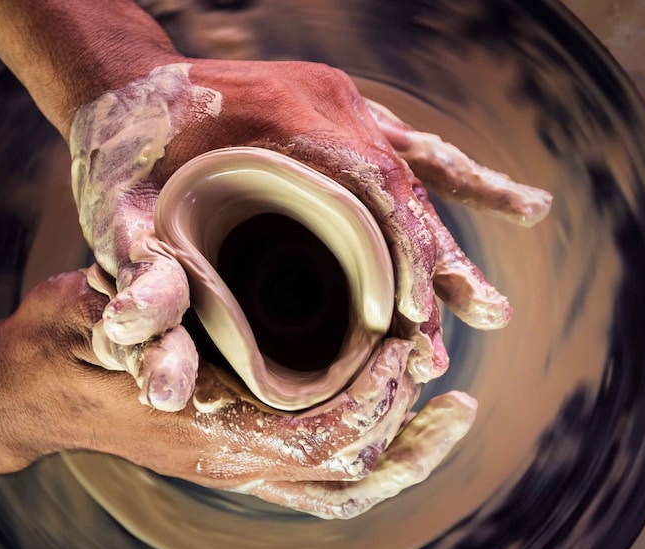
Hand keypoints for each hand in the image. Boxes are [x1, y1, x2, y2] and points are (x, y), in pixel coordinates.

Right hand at [5, 270, 476, 518]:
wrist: (36, 388)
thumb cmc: (64, 344)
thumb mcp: (89, 314)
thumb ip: (127, 308)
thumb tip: (149, 299)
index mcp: (205, 431)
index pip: (315, 438)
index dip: (370, 399)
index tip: (400, 346)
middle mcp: (228, 459)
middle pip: (344, 473)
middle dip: (407, 433)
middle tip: (451, 393)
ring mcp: (233, 464)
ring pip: (336, 486)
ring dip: (399, 455)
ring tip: (448, 420)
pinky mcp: (234, 453)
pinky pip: (315, 481)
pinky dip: (365, 460)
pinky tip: (392, 428)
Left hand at [70, 57, 551, 397]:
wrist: (127, 82)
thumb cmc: (122, 153)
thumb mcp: (123, 216)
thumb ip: (146, 281)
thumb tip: (155, 371)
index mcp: (284, 125)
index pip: (370, 200)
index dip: (405, 264)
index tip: (424, 325)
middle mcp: (328, 106)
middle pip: (403, 195)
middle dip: (436, 268)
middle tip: (474, 328)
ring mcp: (343, 104)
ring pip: (420, 176)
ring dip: (459, 237)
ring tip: (498, 300)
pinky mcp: (346, 110)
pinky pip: (414, 149)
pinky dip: (466, 182)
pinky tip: (522, 208)